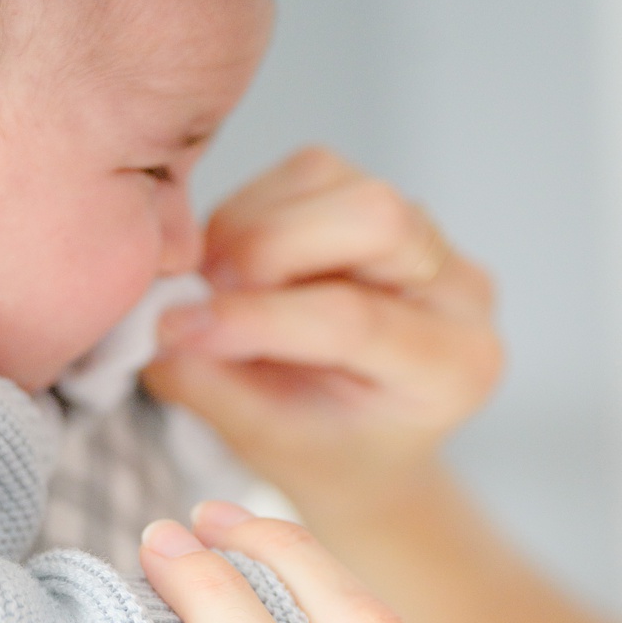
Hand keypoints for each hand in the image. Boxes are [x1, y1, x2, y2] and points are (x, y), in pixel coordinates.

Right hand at [145, 148, 504, 521]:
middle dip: (267, 249)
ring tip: (220, 289)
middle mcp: (462, 292)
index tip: (176, 330)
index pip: (356, 319)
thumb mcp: (269, 443)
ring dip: (249, 231)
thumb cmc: (327, 449)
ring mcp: (430, 236)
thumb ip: (215, 388)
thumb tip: (159, 327)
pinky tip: (239, 267)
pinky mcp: (382, 200)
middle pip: (376, 217)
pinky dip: (250, 213)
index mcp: (455, 366)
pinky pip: (307, 173)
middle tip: (209, 298)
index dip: (255, 318)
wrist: (363, 442)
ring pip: (330, 184)